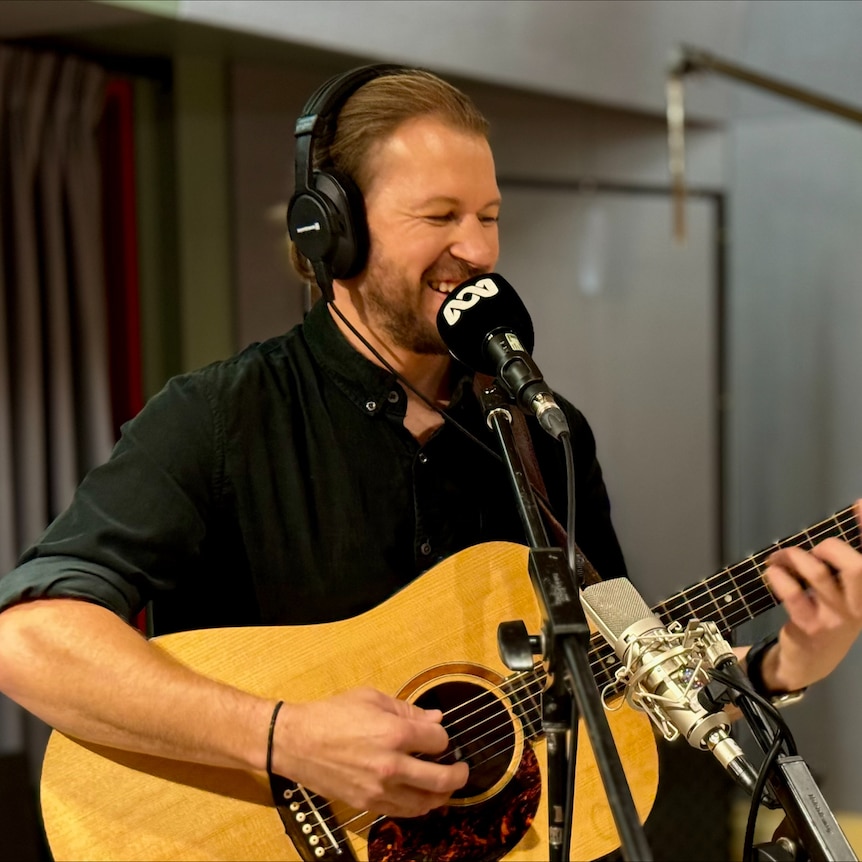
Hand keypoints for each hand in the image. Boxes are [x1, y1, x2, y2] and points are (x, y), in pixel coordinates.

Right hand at [270, 686, 468, 816]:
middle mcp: (391, 765)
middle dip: (458, 774)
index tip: (438, 734)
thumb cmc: (332, 714)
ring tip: (446, 786)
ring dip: (442, 795)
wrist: (297, 742)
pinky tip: (421, 797)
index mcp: (394, 733)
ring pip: (425, 803)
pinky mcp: (367, 804)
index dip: (443, 737)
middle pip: (441, 779)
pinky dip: (418, 806)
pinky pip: (403, 812)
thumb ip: (407, 709)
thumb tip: (435, 718)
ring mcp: (379, 789)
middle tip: (462, 769)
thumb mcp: (371, 698)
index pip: (439, 740)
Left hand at [760, 499, 861, 691]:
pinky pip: (793, 595)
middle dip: (830, 547)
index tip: (858, 506)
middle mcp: (860, 605)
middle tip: (815, 548)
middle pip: (858, 568)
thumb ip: (841, 559)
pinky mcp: (810, 626)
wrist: (811, 660)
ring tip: (781, 558)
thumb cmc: (827, 613)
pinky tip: (773, 573)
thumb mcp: (843, 589)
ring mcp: (836, 618)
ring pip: (818, 574)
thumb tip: (849, 514)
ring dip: (793, 557)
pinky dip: (778, 577)